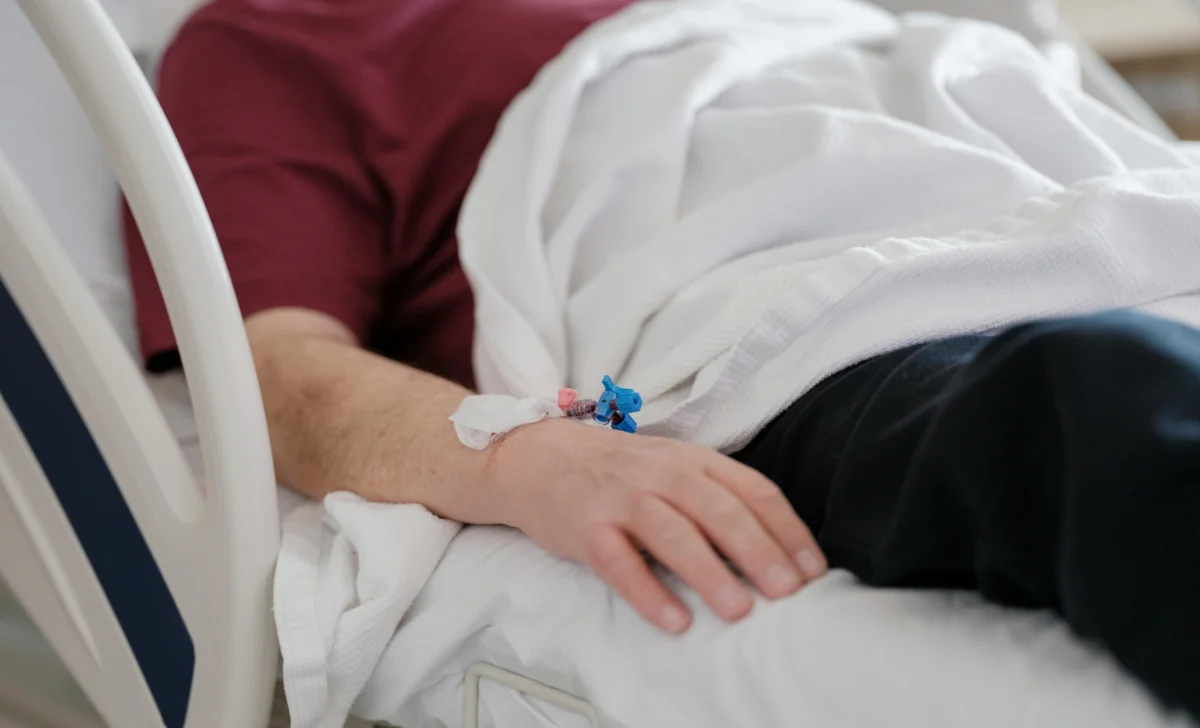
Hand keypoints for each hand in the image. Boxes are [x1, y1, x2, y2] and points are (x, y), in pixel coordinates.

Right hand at [486, 418, 827, 632]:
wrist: (539, 457)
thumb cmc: (621, 472)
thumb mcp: (675, 468)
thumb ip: (720, 497)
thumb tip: (779, 551)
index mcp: (694, 460)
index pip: (752, 490)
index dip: (786, 530)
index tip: (812, 571)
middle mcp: (662, 474)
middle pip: (717, 509)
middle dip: (756, 550)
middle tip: (787, 592)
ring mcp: (622, 499)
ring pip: (672, 533)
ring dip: (709, 572)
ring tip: (739, 610)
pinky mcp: (586, 528)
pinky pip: (619, 563)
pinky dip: (648, 592)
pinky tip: (674, 621)